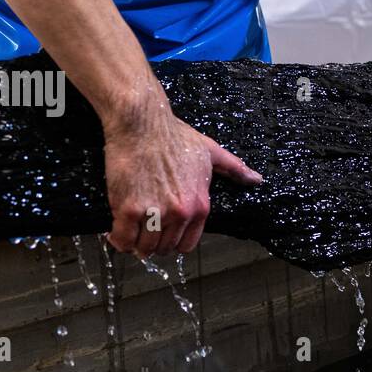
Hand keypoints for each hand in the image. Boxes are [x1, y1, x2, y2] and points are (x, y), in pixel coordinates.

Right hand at [102, 89, 261, 256]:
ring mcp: (155, 213)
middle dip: (153, 243)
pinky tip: (115, 233)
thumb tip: (256, 179)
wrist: (142, 123)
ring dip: (135, 244)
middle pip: (164, 248)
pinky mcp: (129, 209)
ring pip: (144, 247)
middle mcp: (180, 213)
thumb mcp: (210, 151)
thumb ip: (233, 169)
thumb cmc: (173, 136)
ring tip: (129, 232)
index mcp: (200, 205)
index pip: (188, 244)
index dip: (173, 241)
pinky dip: (118, 240)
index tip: (163, 234)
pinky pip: (123, 239)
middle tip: (142, 231)